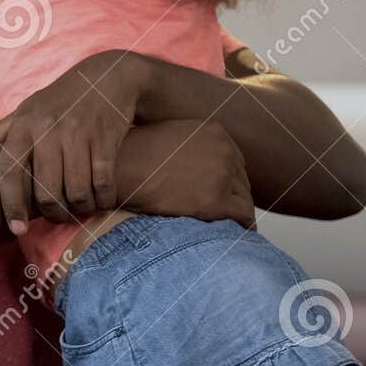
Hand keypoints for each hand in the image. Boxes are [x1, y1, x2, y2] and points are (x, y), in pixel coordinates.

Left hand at [0, 51, 154, 232]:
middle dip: (54, 213)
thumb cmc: (58, 101)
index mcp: (24, 126)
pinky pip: (103, 182)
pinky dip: (104, 198)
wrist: (108, 76)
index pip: (10, 170)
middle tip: (58, 216)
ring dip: (80, 209)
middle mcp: (49, 129)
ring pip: (76, 191)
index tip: (17, 229)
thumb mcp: (23, 112)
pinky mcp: (106, 138)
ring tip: (80, 209)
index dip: (12, 203)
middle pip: (46, 190)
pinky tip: (102, 198)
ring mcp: (79, 134)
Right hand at [119, 120, 255, 229]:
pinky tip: (242, 233)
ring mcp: (221, 175)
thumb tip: (196, 166)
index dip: (229, 179)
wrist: (120, 171)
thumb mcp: (171, 137)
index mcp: (215, 133)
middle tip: (229, 214)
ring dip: (238, 212)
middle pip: (241, 179)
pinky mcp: (215, 200)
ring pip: (244, 198)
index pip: (235, 160)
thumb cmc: (134, 156)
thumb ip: (192, 147)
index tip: (224, 194)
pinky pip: (243, 215)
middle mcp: (224, 151)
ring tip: (234, 227)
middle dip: (234, 196)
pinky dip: (245, 226)